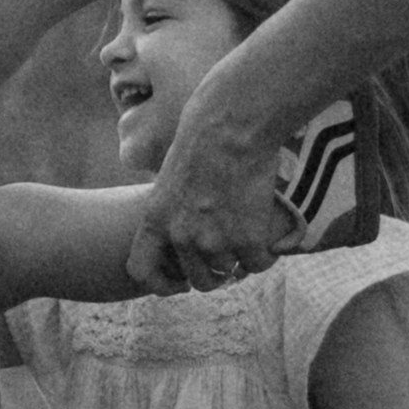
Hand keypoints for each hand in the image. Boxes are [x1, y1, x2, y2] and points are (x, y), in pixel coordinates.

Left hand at [134, 75, 292, 292]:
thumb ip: (173, 214)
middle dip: (215, 271)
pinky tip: (266, 234)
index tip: (180, 281)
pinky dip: (265, 254)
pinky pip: (258, 264)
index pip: (141, 272)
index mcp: (156, 220)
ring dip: (240, 258)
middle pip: (199, 280)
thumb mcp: (169, 178)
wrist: (233, 124)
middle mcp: (182, 236)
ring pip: (230, 271)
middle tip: (229, 252)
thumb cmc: (203, 140)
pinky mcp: (248, 238)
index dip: (161, 284)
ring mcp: (215, 240)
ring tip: (248, 232)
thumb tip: (187, 244)